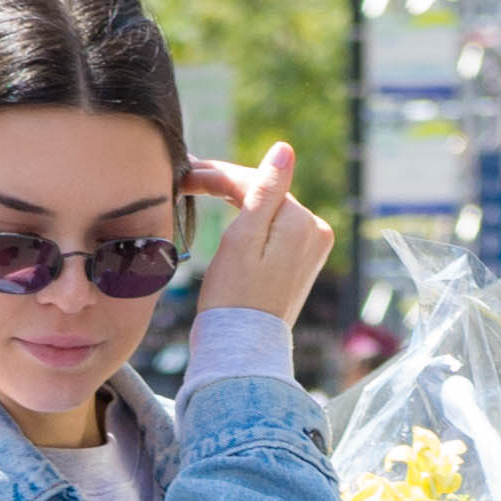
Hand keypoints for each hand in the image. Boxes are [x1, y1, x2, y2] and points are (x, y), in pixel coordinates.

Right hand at [190, 143, 333, 328]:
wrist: (241, 351)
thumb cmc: (234, 299)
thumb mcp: (243, 240)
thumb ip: (265, 192)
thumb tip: (285, 148)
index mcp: (301, 222)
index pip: (256, 182)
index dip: (217, 175)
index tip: (185, 172)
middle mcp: (315, 232)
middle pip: (264, 194)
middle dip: (226, 186)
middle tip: (187, 178)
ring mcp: (311, 249)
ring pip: (268, 210)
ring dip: (237, 201)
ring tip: (199, 190)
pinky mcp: (302, 264)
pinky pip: (274, 230)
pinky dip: (251, 223)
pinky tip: (228, 216)